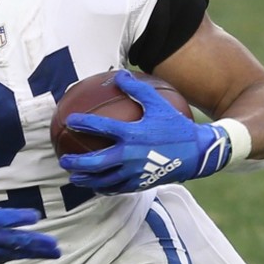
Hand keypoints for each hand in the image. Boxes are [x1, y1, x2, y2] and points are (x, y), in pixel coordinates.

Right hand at [0, 148, 59, 263]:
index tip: (36, 216)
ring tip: (54, 253)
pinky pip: (6, 258)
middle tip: (55, 245)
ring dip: (35, 253)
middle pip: (14, 241)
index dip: (19, 218)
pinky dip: (21, 256)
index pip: (3, 219)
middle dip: (36, 243)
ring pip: (14, 253)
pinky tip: (37, 254)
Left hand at [58, 69, 232, 193]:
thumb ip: (137, 89)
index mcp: (132, 134)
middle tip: (64, 160)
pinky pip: (117, 188)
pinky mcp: (141, 184)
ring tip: (74, 178)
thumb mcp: (158, 104)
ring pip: (104, 180)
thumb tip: (120, 74)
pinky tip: (96, 186)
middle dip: (76, 163)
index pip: (101, 127)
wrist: (198, 153)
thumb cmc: (176, 126)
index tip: (69, 120)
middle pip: (96, 163)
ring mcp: (135, 173)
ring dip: (86, 180)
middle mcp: (130, 156)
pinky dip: (104, 188)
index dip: (82, 123)